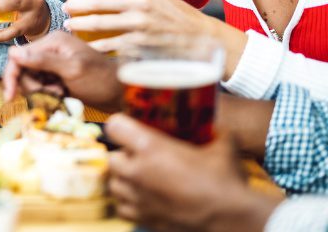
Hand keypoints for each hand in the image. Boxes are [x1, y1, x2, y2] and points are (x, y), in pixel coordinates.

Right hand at [1, 30, 120, 110]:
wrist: (122, 94)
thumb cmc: (101, 79)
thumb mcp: (72, 70)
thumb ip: (42, 61)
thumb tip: (13, 53)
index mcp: (52, 42)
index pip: (19, 56)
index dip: (12, 76)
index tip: (10, 97)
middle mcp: (51, 49)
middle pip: (22, 69)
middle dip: (31, 85)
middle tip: (51, 93)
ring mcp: (54, 63)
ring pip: (30, 80)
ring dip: (40, 91)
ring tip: (59, 94)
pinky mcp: (58, 75)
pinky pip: (41, 86)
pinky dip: (46, 94)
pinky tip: (61, 96)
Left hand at [63, 0, 207, 36]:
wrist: (200, 39)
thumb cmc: (175, 15)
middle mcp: (140, 4)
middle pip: (97, 1)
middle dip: (76, 4)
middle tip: (67, 7)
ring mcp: (139, 26)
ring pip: (98, 23)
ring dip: (79, 24)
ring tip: (70, 24)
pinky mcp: (138, 45)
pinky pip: (108, 44)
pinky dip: (93, 44)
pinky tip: (86, 44)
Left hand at [106, 114, 281, 231]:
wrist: (232, 219)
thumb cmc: (226, 180)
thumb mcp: (222, 145)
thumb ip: (213, 131)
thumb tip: (215, 124)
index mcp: (150, 147)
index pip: (114, 126)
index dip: (120, 125)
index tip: (128, 127)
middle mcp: (137, 171)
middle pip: (111, 157)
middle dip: (123, 155)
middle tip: (140, 156)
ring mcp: (138, 197)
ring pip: (114, 184)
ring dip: (124, 179)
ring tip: (141, 178)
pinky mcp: (143, 218)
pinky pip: (121, 208)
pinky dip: (129, 203)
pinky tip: (144, 199)